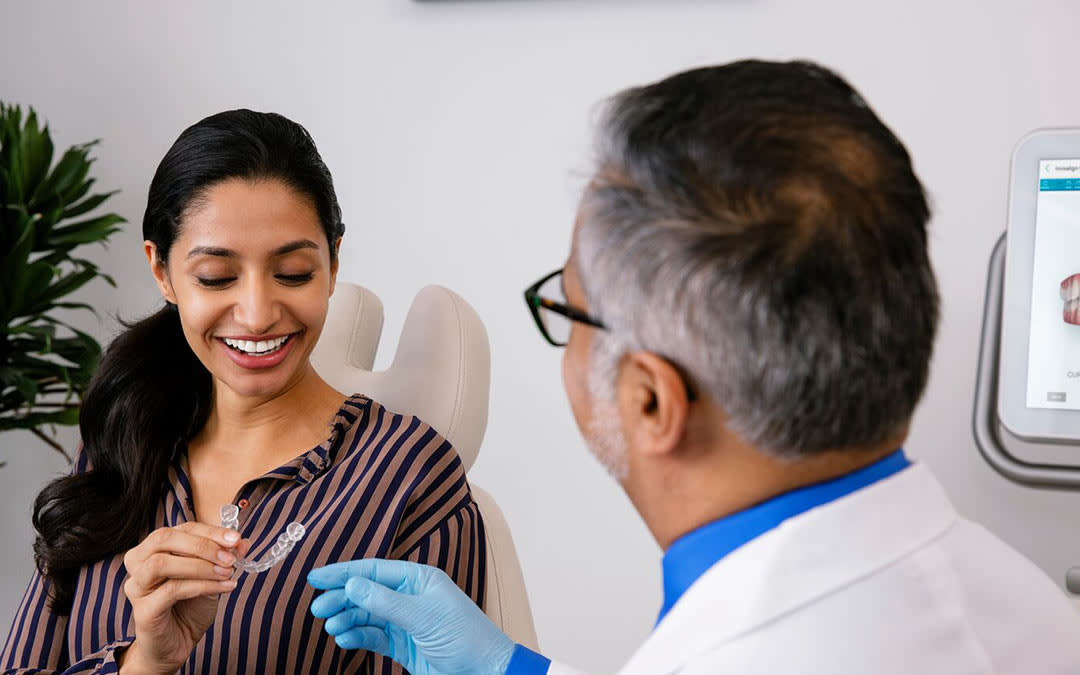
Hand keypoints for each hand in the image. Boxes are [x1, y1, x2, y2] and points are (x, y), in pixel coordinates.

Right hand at [119, 522, 248, 673]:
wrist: (176, 645)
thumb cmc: (189, 607)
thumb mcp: (211, 577)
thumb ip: (224, 558)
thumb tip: (243, 542)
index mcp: (153, 549)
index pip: (182, 529)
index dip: (211, 531)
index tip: (237, 539)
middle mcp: (138, 563)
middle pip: (164, 538)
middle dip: (202, 545)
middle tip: (231, 557)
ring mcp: (137, 586)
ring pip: (161, 563)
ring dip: (200, 565)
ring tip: (227, 573)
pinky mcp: (142, 610)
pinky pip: (171, 590)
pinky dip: (203, 586)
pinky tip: (225, 588)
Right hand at [308, 559, 514, 674]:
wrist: (484, 673)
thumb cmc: (464, 636)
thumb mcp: (423, 616)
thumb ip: (385, 601)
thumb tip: (351, 584)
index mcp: (419, 579)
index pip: (375, 570)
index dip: (344, 572)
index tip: (315, 577)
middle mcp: (410, 597)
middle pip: (366, 592)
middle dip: (341, 598)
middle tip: (318, 609)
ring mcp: (405, 622)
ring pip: (367, 615)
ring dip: (347, 619)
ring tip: (331, 627)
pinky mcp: (402, 645)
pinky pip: (373, 637)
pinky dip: (357, 637)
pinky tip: (344, 639)